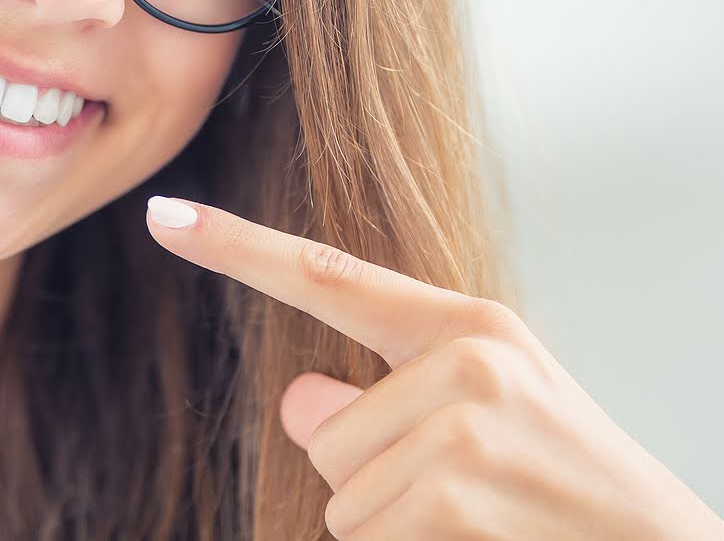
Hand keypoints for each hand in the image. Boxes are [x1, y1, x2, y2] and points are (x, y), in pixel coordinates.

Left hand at [144, 196, 723, 540]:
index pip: (326, 277)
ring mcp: (463, 428)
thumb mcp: (483, 416)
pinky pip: (366, 540)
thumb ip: (383, 395)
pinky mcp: (455, 496)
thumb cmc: (561, 486)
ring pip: (343, 501)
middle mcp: (467, 359)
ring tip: (484, 523)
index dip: (235, 247)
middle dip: (372, 484)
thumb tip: (298, 401)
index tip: (161, 216)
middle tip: (469, 496)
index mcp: (468, 326)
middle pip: (324, 435)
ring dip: (397, 531)